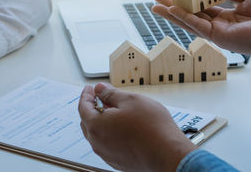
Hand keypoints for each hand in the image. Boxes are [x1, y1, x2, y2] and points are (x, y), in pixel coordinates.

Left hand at [78, 83, 196, 171]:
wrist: (168, 154)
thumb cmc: (152, 128)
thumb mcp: (130, 100)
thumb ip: (111, 93)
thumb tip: (100, 89)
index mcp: (96, 126)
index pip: (83, 107)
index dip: (87, 95)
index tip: (90, 89)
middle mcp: (98, 143)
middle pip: (88, 122)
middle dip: (92, 108)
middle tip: (101, 97)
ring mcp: (107, 154)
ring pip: (98, 134)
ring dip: (102, 121)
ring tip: (115, 111)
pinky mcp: (118, 161)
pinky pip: (107, 144)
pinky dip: (110, 133)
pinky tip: (123, 127)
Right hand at [152, 0, 250, 75]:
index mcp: (227, 17)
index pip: (202, 8)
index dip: (188, 0)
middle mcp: (220, 26)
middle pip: (191, 16)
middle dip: (173, 8)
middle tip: (157, 0)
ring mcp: (218, 33)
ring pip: (189, 22)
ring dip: (172, 14)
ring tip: (155, 6)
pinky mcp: (219, 37)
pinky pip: (197, 25)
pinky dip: (184, 18)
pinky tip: (172, 9)